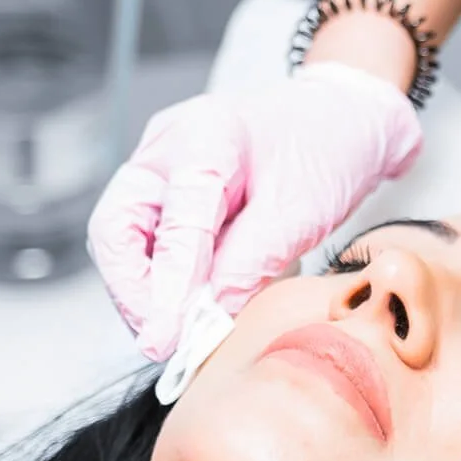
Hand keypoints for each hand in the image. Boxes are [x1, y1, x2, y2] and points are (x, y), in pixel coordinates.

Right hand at [89, 63, 421, 358]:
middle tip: (164, 341)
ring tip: (180, 332)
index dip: (168, 288)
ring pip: (124, 240)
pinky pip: (148, 244)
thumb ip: (251, 263)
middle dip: (136, 293)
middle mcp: (166, 147)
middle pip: (117, 229)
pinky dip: (163, 281)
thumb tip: (209, 315)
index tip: (169, 339)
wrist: (343, 119)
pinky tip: (189, 308)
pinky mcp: (167, 192)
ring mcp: (160, 168)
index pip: (174, 222)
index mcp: (204, 137)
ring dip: (146, 293)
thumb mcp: (301, 212)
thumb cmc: (326, 150)